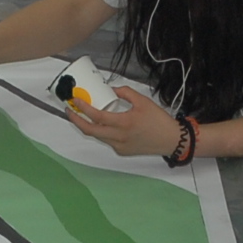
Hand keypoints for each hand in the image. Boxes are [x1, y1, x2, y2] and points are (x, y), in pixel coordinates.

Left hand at [67, 84, 183, 158]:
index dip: (83, 108)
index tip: (75, 100)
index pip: (96, 116)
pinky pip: (107, 140)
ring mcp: (119, 146)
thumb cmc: (159, 121)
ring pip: (98, 136)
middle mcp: (119, 137)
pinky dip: (103, 131)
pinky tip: (106, 124)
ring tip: (84, 115)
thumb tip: (111, 90)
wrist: (171, 140)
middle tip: (70, 110)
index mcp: (124, 123)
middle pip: (90, 131)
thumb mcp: (143, 101)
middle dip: (76, 120)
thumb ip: (125, 92)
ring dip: (88, 126)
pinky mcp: (122, 151)